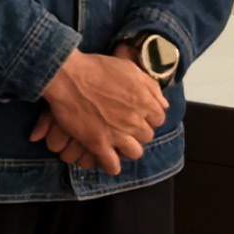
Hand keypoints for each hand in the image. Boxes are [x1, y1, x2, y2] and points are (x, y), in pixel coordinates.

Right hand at [31, 47, 167, 173]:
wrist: (69, 76)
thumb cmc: (98, 68)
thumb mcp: (131, 69)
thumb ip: (151, 87)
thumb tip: (163, 104)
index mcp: (144, 101)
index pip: (159, 118)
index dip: (150, 117)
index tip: (141, 115)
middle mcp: (134, 120)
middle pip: (147, 136)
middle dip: (139, 132)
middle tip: (128, 128)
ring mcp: (117, 134)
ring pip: (135, 153)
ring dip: (129, 149)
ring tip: (120, 144)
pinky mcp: (98, 144)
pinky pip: (112, 165)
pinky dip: (112, 166)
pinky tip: (109, 162)